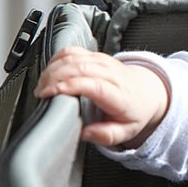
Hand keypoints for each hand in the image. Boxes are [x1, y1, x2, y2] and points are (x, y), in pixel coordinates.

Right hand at [33, 46, 168, 147]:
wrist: (146, 93)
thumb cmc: (134, 112)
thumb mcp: (126, 132)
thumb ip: (106, 135)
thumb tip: (86, 133)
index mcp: (119, 94)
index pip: (94, 84)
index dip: (70, 86)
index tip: (51, 93)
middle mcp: (112, 74)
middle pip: (80, 67)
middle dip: (54, 77)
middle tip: (41, 93)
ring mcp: (104, 62)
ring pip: (75, 57)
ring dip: (53, 68)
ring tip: (42, 85)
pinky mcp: (96, 55)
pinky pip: (74, 51)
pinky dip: (57, 58)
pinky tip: (50, 71)